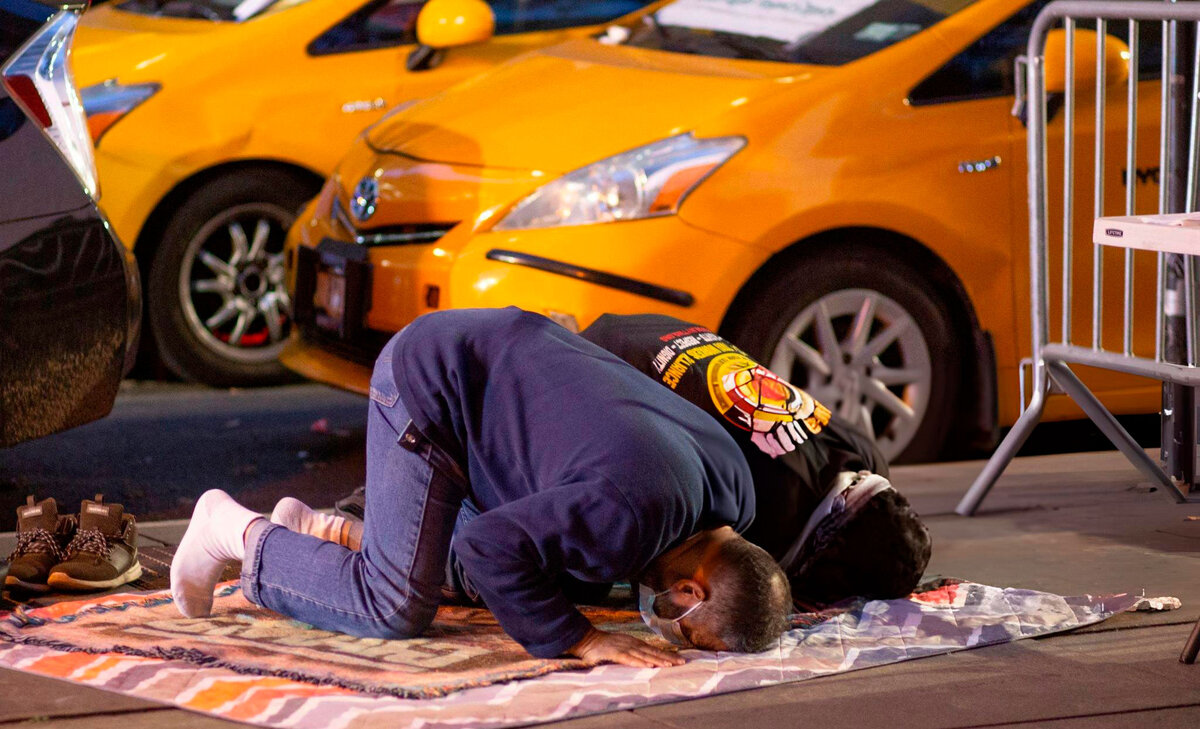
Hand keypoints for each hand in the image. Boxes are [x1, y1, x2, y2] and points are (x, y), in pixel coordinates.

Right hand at [569, 627, 684, 667]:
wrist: (587, 640)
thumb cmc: (603, 645)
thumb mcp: (620, 647)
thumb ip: (631, 652)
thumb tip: (645, 659)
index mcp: (634, 643)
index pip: (654, 650)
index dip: (667, 654)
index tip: (680, 659)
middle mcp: (632, 644)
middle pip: (653, 652)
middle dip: (668, 657)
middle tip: (682, 662)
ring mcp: (624, 648)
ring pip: (644, 656)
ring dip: (658, 660)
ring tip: (670, 665)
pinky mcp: (616, 653)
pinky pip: (630, 659)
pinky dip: (640, 663)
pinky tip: (649, 666)